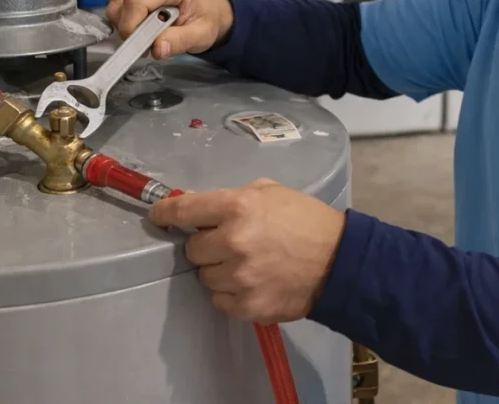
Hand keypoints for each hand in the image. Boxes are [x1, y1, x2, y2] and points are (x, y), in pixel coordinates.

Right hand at [105, 0, 233, 58]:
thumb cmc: (203, 16)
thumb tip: (157, 48)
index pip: (136, 2)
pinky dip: (124, 18)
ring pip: (115, 6)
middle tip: (148, 42)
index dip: (131, 27)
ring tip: (149, 30)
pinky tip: (143, 20)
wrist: (205, 6)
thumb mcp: (201, 34)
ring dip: (126, 24)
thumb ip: (180, 41)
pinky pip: (115, 4)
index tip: (140, 47)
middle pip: (121, 4)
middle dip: (129, 29)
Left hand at [149, 178, 346, 323]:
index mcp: (237, 207)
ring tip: (247, 264)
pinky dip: (231, 292)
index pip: (183, 210)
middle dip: (206, 245)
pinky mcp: (247, 306)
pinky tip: (253, 282)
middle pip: (192, 249)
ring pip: (205, 276)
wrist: (340, 261)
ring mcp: (239, 277)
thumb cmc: (306, 219)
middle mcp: (232, 242)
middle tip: (230, 243)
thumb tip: (195, 204)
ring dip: (219, 269)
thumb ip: (231, 197)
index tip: (159, 216)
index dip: (165, 213)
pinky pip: (219, 300)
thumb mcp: (270, 192)